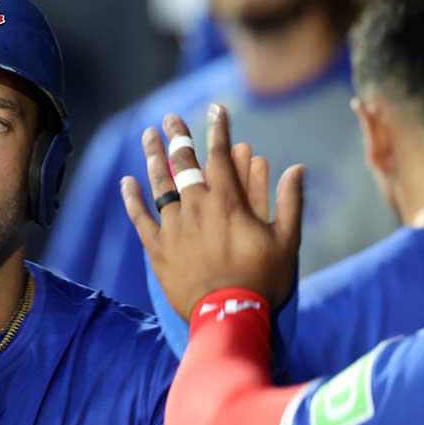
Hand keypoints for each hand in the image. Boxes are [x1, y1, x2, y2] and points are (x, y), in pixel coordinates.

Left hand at [120, 104, 303, 319]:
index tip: (216, 108)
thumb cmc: (263, 280)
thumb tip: (296, 169)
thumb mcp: (287, 241)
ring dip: (153, 158)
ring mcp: (174, 227)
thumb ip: (290, 202)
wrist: (228, 316)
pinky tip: (126, 182)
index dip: (218, 129)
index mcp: (227, 202)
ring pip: (159, 185)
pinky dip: (132, 199)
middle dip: (177, 136)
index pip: (220, 155)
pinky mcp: (157, 249)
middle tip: (170, 117)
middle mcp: (196, 207)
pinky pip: (140, 219)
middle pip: (184, 164)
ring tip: (148, 137)